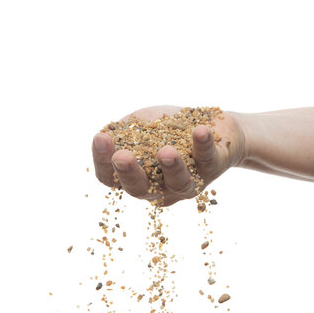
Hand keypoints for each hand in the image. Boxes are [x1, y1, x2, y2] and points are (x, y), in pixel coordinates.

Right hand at [92, 105, 245, 205]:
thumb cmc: (169, 128)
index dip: (102, 161)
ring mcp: (189, 181)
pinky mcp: (214, 167)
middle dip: (131, 172)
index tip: (100, 138)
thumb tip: (103, 136)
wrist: (211, 124)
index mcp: (138, 178)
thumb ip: (123, 131)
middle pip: (141, 188)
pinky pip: (208, 158)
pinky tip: (201, 131)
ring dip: (172, 167)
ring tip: (166, 151)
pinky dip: (204, 144)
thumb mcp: (142, 126)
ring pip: (179, 182)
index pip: (111, 178)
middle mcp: (161, 187)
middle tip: (122, 157)